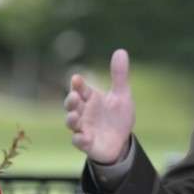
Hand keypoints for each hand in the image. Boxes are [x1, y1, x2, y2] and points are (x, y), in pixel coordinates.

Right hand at [65, 49, 135, 164]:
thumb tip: (120, 51)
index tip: (76, 78)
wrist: (122, 141)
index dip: (77, 84)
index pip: (81, 88)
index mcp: (90, 98)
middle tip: (74, 97)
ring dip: (71, 119)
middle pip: (72, 104)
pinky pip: (79, 141)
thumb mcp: (122, 95)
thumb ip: (119, 75)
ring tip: (74, 116)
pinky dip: (80, 139)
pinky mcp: (86, 143)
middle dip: (71, 101)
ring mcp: (83, 127)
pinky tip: (85, 137)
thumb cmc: (117, 117)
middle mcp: (83, 112)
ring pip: (71, 122)